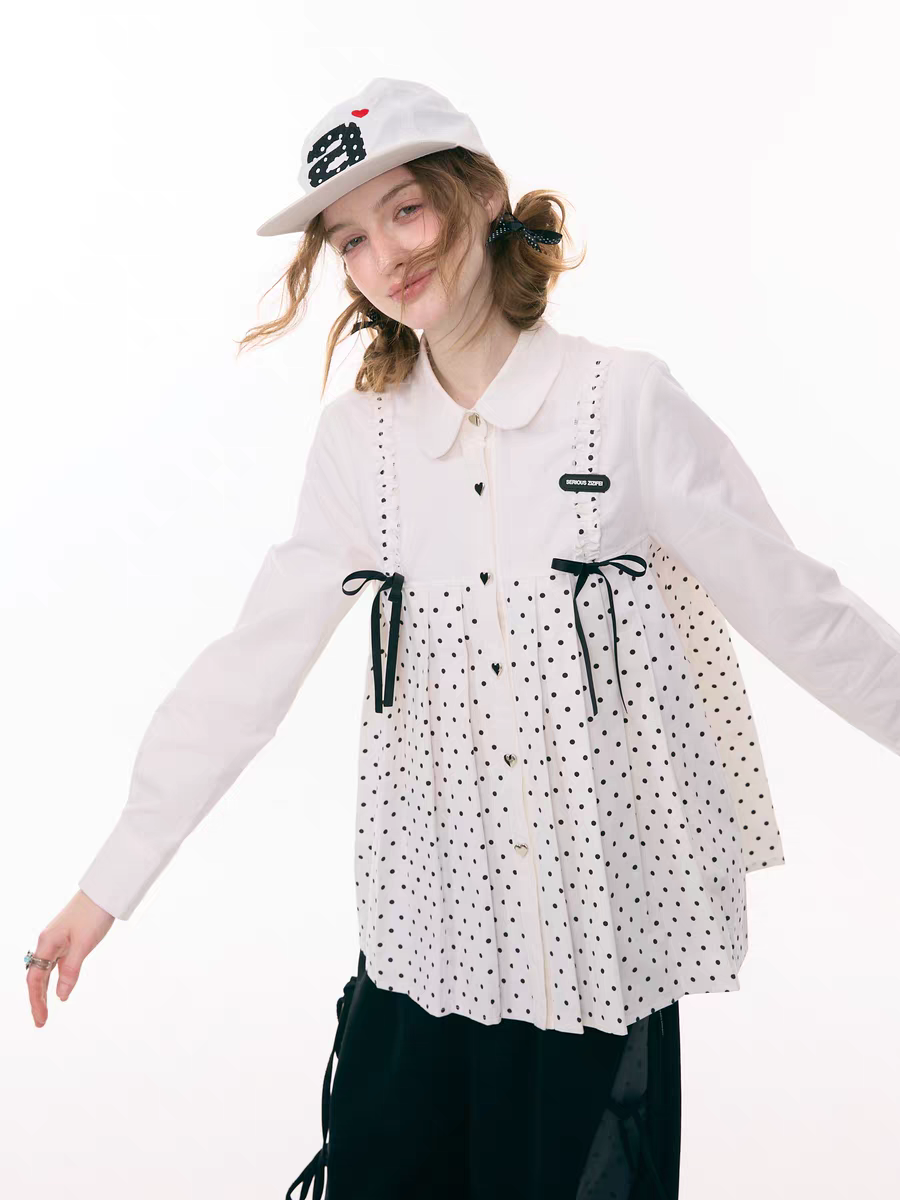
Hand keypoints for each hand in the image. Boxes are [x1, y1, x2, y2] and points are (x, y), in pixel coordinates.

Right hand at [27, 890, 115, 1026]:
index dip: (36, 1001)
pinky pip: (55, 962)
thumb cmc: (93, 915)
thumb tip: (61, 996)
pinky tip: (59, 986)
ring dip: (44, 990)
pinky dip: (55, 977)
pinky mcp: (67, 937)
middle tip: (41, 1021)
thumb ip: (70, 971)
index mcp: (47, 944)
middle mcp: (47, 942)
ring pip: (45, 970)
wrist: (104, 891)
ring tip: (46, 1008)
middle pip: (36, 976)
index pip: (35, 979)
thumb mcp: (83, 945)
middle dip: (37, 999)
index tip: (41, 1020)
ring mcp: (56, 939)